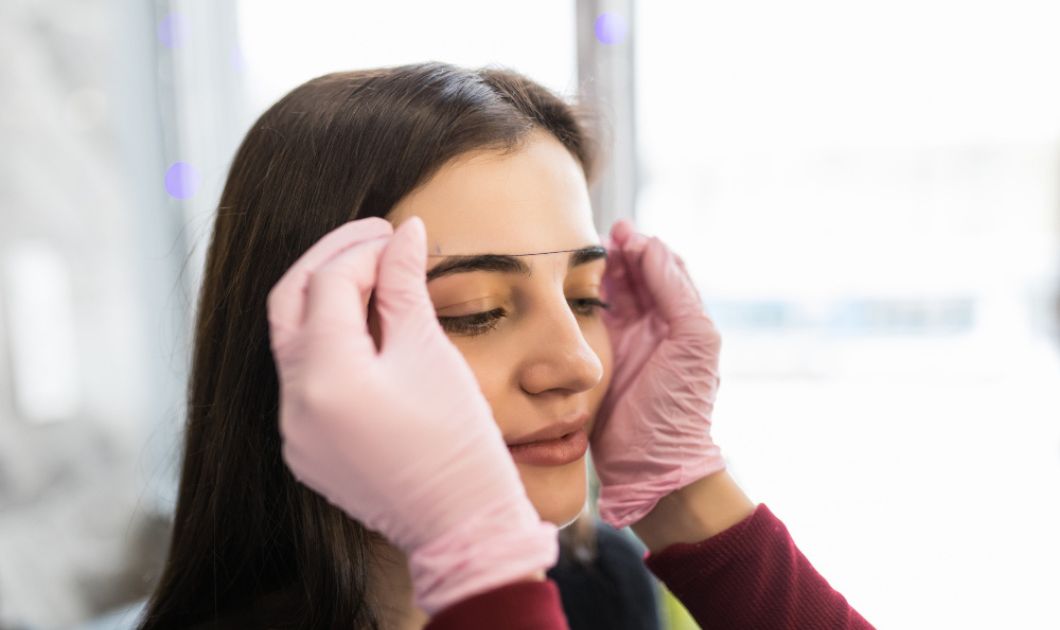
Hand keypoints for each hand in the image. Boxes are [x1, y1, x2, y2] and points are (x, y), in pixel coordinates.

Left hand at [266, 216, 556, 614]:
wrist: (462, 527)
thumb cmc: (457, 443)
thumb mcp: (430, 354)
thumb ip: (404, 286)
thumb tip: (403, 235)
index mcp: (326, 376)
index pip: (330, 282)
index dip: (365, 249)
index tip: (401, 235)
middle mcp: (293, 403)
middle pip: (290, 302)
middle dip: (331, 260)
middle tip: (376, 240)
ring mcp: (293, 430)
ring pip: (293, 340)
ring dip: (326, 300)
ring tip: (374, 279)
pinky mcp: (304, 448)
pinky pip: (303, 379)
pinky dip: (328, 345)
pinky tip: (366, 331)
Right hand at [590, 219, 726, 528]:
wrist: (651, 466)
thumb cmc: (679, 407)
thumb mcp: (692, 343)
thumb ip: (676, 292)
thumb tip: (653, 246)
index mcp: (682, 322)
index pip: (665, 271)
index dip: (646, 248)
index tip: (623, 233)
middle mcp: (654, 329)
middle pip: (635, 278)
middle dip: (619, 254)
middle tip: (598, 238)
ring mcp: (625, 345)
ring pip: (611, 297)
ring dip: (599, 274)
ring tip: (582, 256)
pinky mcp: (597, 362)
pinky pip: (588, 323)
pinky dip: (581, 302)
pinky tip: (568, 289)